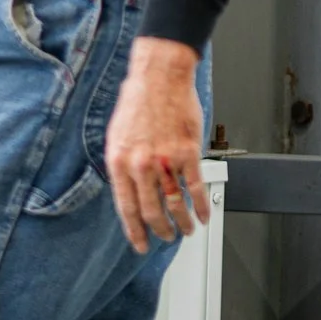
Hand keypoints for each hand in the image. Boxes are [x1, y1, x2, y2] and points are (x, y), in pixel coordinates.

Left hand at [105, 36, 209, 253]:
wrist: (160, 76)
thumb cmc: (138, 100)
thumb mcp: (116, 136)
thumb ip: (122, 165)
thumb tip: (129, 190)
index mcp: (120, 162)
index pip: (126, 207)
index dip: (134, 230)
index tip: (140, 243)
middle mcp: (141, 164)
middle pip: (152, 210)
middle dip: (160, 230)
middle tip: (166, 238)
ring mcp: (166, 159)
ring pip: (175, 203)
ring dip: (182, 222)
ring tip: (186, 230)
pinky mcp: (188, 152)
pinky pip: (196, 187)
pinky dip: (201, 205)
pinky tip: (204, 214)